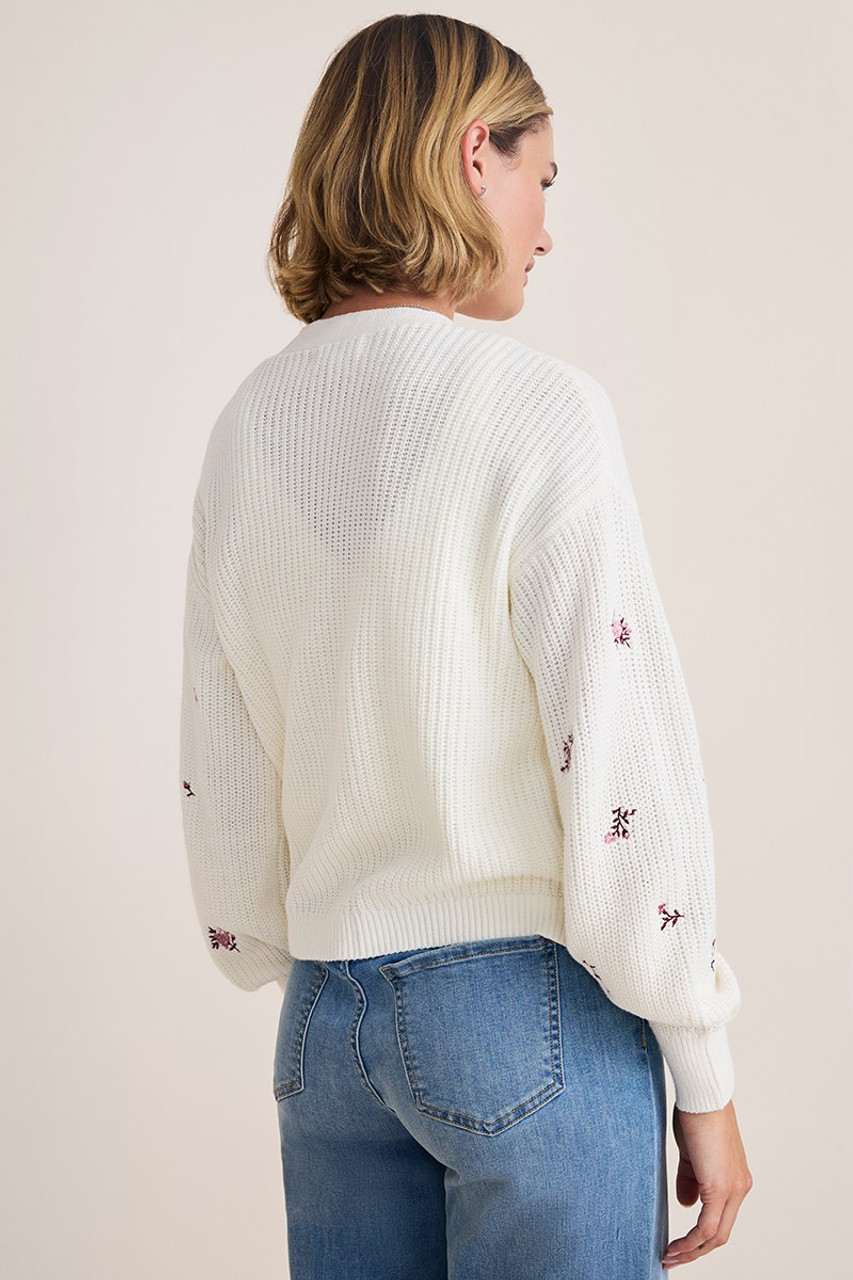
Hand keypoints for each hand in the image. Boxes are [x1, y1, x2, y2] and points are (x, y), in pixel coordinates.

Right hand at [662, 1098, 752, 1267]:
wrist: (703, 1095)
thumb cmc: (697, 1113)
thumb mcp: (692, 1153)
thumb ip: (691, 1180)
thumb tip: (687, 1205)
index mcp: (735, 1179)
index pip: (721, 1218)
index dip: (701, 1236)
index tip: (680, 1244)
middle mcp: (739, 1188)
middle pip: (721, 1234)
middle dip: (695, 1251)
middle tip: (673, 1257)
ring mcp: (733, 1189)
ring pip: (715, 1235)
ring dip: (691, 1251)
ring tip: (669, 1256)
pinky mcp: (720, 1187)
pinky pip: (706, 1226)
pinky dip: (690, 1241)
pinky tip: (674, 1246)